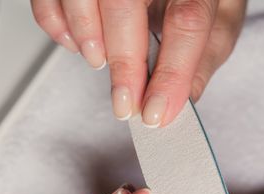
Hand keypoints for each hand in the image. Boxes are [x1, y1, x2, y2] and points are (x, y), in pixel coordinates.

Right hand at [31, 0, 245, 125]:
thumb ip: (205, 53)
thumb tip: (185, 97)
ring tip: (100, 61)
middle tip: (126, 105)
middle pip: (125, 5)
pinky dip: (56, 28)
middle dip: (124, 65)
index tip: (155, 112)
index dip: (171, 71)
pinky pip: (47, 2)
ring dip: (87, 41)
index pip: (187, 19)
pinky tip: (78, 43)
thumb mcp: (216, 15)